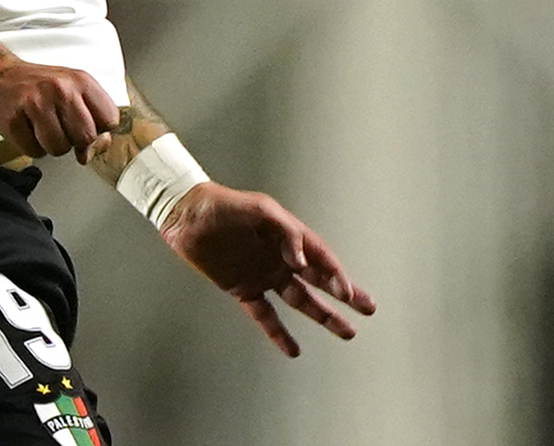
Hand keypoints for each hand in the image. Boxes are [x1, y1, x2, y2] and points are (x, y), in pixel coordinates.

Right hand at [0, 56, 121, 161]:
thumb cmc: (38, 87)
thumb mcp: (74, 92)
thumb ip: (93, 120)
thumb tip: (91, 152)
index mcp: (81, 80)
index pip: (110, 120)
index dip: (99, 129)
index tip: (85, 124)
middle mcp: (60, 89)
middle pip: (85, 137)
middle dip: (74, 140)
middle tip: (60, 126)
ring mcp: (35, 103)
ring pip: (60, 148)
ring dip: (51, 145)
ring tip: (42, 127)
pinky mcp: (13, 119)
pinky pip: (34, 151)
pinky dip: (31, 146)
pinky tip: (27, 129)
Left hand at [160, 182, 376, 357]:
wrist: (184, 214)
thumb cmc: (221, 204)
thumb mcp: (259, 209)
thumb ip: (286, 232)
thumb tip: (303, 262)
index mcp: (287, 236)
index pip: (321, 258)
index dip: (336, 275)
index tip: (346, 292)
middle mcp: (279, 258)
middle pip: (319, 280)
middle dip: (345, 294)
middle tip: (369, 308)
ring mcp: (263, 274)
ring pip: (300, 300)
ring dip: (323, 316)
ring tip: (347, 331)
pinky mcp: (242, 288)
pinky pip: (265, 315)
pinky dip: (278, 333)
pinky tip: (293, 349)